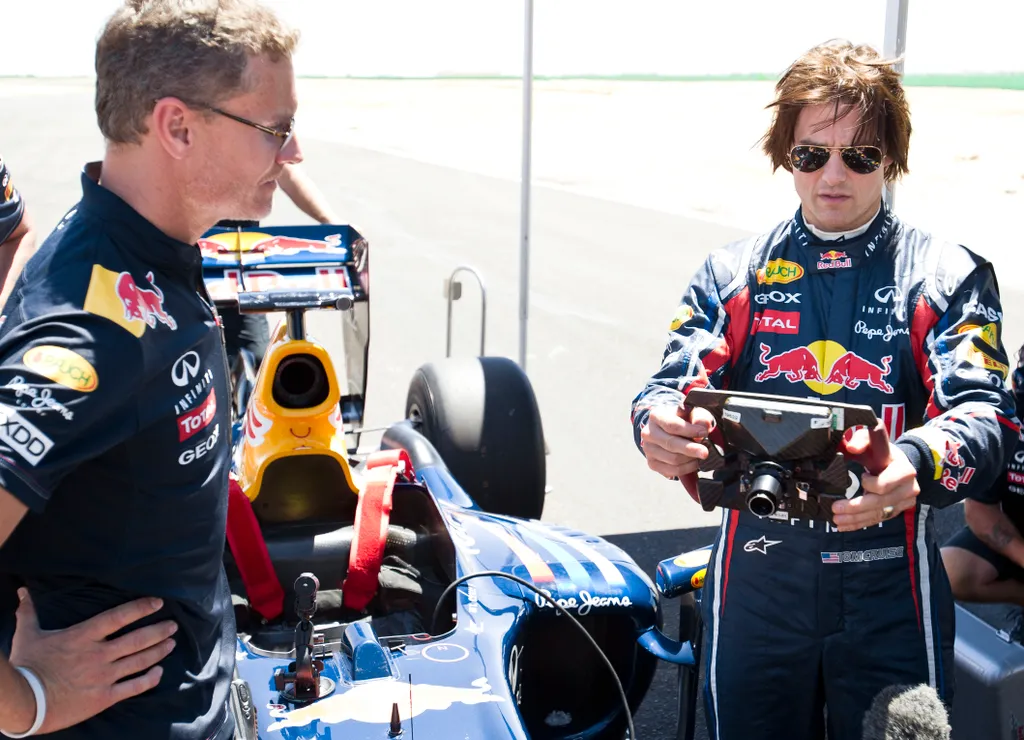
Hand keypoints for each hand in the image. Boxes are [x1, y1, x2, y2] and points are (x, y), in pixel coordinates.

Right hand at [7, 589, 176, 733]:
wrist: (25, 702)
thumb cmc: (27, 666)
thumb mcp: (28, 635)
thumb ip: (29, 612)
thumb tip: (23, 591)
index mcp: (83, 636)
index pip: (119, 616)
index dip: (141, 608)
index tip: (158, 602)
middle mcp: (99, 654)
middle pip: (137, 640)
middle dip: (159, 631)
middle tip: (173, 625)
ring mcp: (104, 676)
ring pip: (140, 661)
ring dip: (158, 651)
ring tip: (171, 643)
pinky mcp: (104, 697)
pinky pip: (133, 687)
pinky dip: (149, 679)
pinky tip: (159, 672)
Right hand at [640, 401, 715, 479]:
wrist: (671, 432)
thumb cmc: (684, 421)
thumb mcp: (693, 414)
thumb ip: (699, 417)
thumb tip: (705, 425)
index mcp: (655, 416)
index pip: (672, 425)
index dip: (690, 431)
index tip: (705, 433)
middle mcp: (648, 433)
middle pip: (671, 444)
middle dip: (691, 449)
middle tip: (705, 452)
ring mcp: (648, 450)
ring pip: (673, 459)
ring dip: (691, 459)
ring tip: (700, 454)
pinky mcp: (652, 464)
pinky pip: (672, 471)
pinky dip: (687, 468)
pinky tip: (694, 462)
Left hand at [832, 445, 919, 531]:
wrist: (899, 464)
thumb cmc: (882, 452)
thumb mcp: (873, 441)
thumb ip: (862, 440)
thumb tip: (851, 446)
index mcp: (904, 471)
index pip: (886, 484)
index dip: (871, 485)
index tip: (861, 478)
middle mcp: (908, 490)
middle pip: (879, 503)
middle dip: (856, 507)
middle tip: (836, 509)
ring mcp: (903, 503)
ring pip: (877, 514)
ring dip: (855, 519)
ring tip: (836, 520)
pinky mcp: (895, 511)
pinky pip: (877, 519)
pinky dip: (859, 523)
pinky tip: (844, 526)